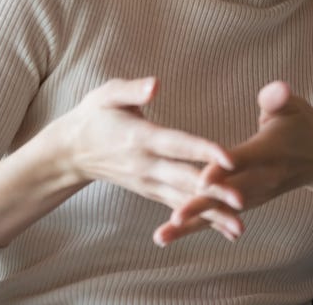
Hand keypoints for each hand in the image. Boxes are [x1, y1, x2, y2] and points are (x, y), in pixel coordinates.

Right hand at [40, 77, 243, 240]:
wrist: (69, 152)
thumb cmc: (94, 115)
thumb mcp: (106, 95)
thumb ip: (132, 89)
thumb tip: (155, 84)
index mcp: (141, 138)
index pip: (177, 145)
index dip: (203, 151)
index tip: (229, 159)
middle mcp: (146, 165)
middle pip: (185, 179)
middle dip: (214, 192)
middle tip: (243, 202)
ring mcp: (147, 182)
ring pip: (183, 200)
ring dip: (213, 215)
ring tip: (240, 228)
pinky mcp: (150, 191)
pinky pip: (177, 207)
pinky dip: (200, 221)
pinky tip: (224, 229)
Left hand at [154, 80, 312, 244]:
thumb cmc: (300, 124)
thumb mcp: (294, 106)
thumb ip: (279, 99)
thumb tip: (278, 89)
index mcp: (268, 151)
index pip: (244, 161)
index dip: (224, 169)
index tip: (203, 179)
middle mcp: (260, 178)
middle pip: (227, 194)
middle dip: (201, 205)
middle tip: (175, 216)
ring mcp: (254, 195)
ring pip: (219, 212)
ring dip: (191, 224)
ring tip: (162, 235)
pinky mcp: (246, 203)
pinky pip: (218, 217)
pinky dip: (194, 226)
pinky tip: (167, 235)